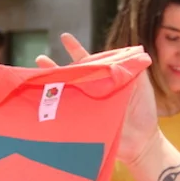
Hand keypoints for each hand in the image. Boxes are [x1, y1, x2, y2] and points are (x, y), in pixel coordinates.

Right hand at [36, 32, 159, 166]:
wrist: (143, 141)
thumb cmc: (144, 113)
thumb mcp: (142, 85)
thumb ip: (133, 68)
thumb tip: (126, 51)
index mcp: (104, 81)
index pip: (88, 62)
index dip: (76, 50)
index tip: (65, 38)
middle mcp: (91, 92)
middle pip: (70, 76)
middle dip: (54, 67)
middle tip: (39, 59)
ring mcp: (85, 108)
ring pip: (64, 93)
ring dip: (49, 86)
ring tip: (35, 77)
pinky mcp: (82, 123)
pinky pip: (66, 113)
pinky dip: (54, 108)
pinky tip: (43, 101)